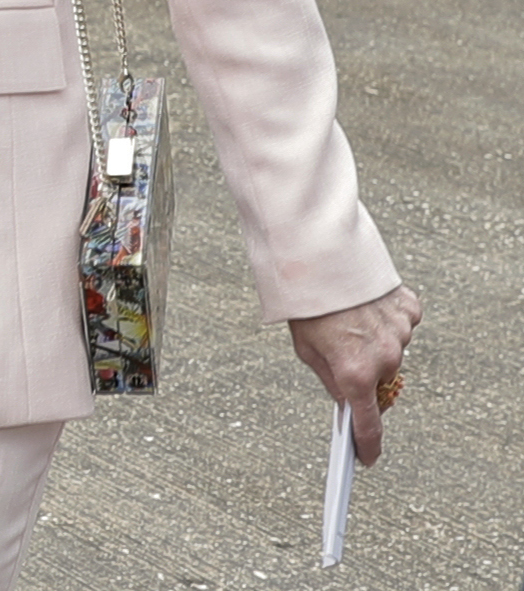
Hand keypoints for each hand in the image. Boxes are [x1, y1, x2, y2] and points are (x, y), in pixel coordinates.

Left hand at [288, 283, 420, 465]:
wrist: (318, 256)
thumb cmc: (307, 303)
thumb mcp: (306, 349)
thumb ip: (331, 379)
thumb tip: (346, 399)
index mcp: (354, 372)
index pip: (367, 422)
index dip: (367, 444)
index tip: (366, 458)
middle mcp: (383, 358)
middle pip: (380, 382)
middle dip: (363, 373)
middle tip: (342, 348)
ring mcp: (400, 334)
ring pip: (391, 352)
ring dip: (374, 343)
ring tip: (349, 319)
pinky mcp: (409, 311)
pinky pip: (401, 325)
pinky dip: (387, 320)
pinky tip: (367, 305)